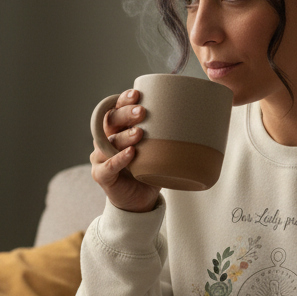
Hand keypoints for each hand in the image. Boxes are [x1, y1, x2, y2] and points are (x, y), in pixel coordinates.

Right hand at [90, 88, 161, 212]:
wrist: (140, 200)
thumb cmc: (150, 170)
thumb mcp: (158, 149)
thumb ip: (166, 134)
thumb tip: (195, 117)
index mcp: (117, 129)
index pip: (116, 109)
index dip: (124, 100)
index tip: (137, 94)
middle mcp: (105, 140)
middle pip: (110, 122)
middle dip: (125, 114)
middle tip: (142, 112)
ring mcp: (101, 158)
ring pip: (109, 143)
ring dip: (124, 136)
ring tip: (140, 133)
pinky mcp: (102, 175)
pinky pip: (108, 166)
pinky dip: (119, 159)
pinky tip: (130, 153)